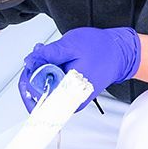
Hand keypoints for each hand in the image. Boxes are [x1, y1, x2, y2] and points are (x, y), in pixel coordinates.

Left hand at [18, 27, 141, 111]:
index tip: (28, 70)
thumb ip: (49, 54)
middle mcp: (70, 101)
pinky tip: (52, 61)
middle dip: (32, 74)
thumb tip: (30, 61)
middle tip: (38, 56)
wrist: (119, 54)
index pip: (39, 103)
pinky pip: (52, 89)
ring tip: (46, 55)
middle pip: (38, 97)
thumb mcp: (72, 45)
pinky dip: (48, 74)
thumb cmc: (102, 50)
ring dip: (40, 73)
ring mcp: (70, 100)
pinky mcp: (70, 95)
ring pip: (44, 92)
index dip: (28, 85)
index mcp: (70, 92)